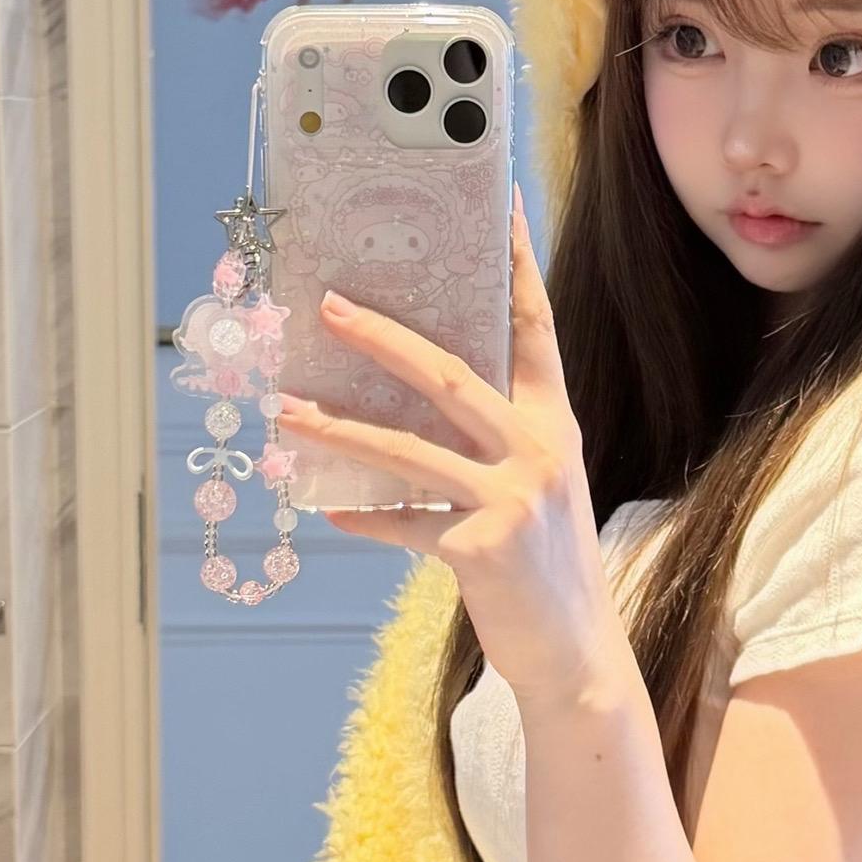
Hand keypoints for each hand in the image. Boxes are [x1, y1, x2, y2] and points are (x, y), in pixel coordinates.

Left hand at [273, 187, 631, 707]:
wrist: (575, 657)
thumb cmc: (545, 568)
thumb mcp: (531, 492)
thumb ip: (487, 445)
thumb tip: (406, 407)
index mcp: (556, 425)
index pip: (535, 327)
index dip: (515, 265)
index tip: (496, 204)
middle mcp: (540, 450)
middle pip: (451, 373)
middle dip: (383, 337)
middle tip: (327, 304)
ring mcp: (512, 499)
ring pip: (410, 447)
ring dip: (339, 427)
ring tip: (286, 408)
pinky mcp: (481, 547)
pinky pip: (402, 523)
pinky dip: (363, 517)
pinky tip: (327, 510)